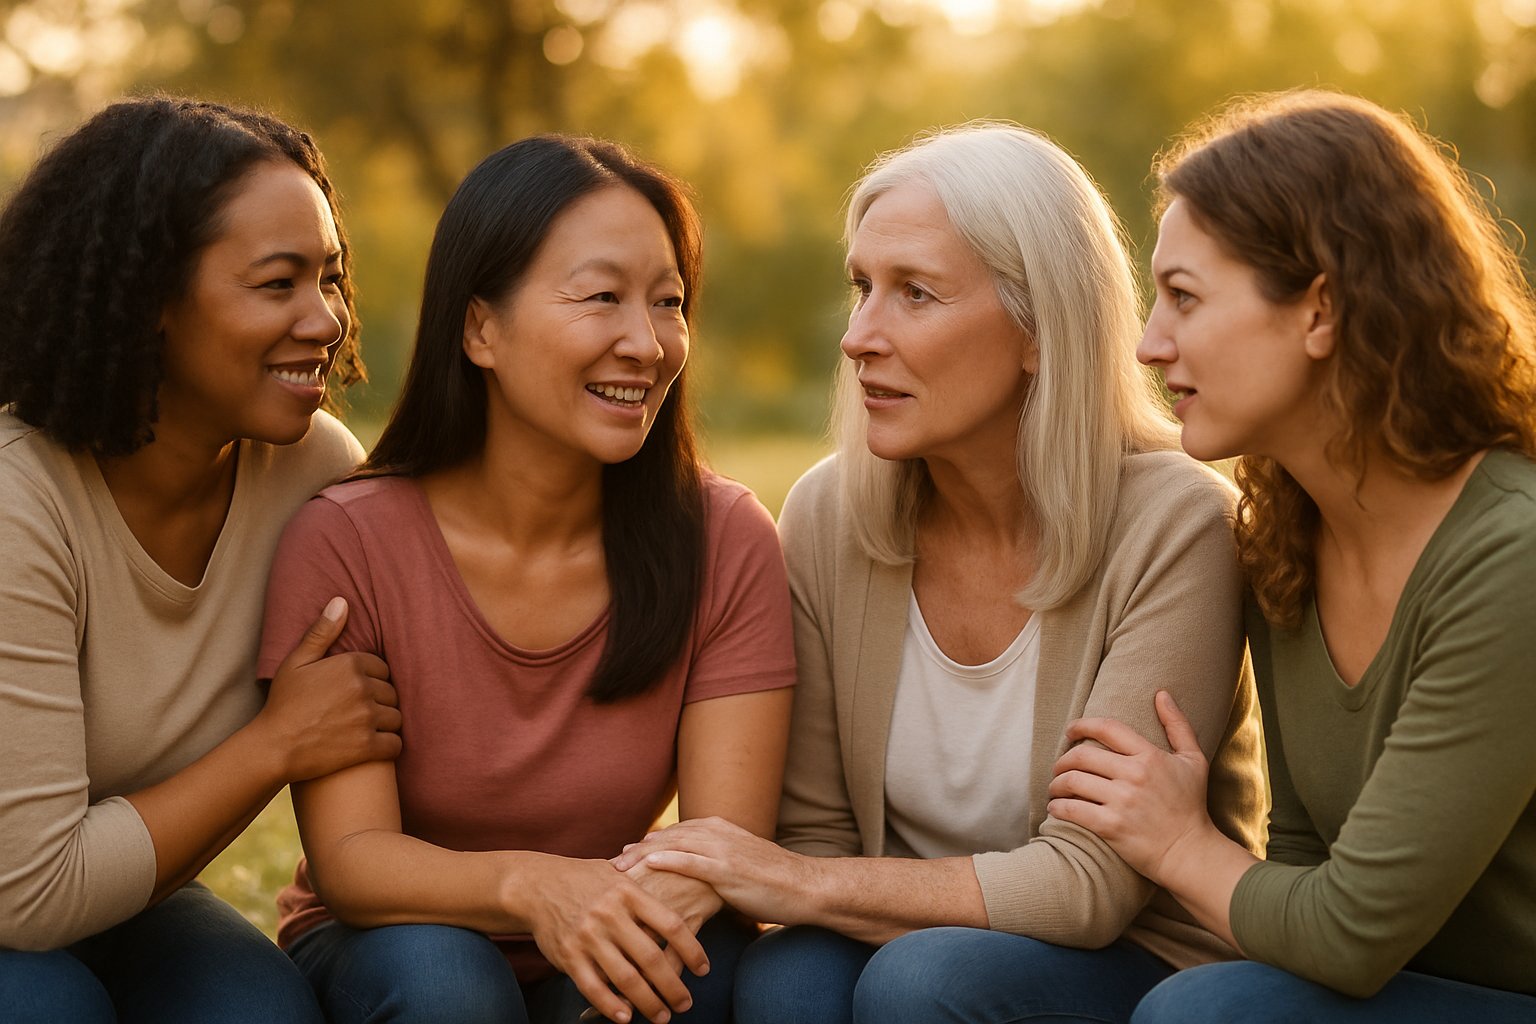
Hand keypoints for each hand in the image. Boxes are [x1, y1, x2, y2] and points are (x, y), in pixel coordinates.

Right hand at [256, 597, 401, 781]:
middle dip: (379, 702)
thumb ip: (322, 632)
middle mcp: (363, 688)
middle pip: (391, 693)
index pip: (383, 669)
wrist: (273, 747)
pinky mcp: (368, 746)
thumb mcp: (296, 662)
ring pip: (396, 717)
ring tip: (365, 729)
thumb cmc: (283, 703)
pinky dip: (388, 747)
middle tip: (358, 712)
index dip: (371, 681)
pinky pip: (395, 744)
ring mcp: (367, 718)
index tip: (354, 692)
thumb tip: (342, 601)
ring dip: (385, 724)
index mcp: (351, 664)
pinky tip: (374, 746)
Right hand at [521, 854, 707, 1023]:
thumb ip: (645, 893)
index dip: (692, 949)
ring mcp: (588, 935)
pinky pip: (593, 987)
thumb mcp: (619, 874)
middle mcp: (610, 914)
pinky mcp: (568, 954)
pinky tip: (627, 1017)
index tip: (704, 969)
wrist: (537, 883)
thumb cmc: (586, 879)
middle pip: (651, 957)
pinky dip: (611, 1005)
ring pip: (625, 977)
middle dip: (673, 986)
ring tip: (662, 1016)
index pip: (671, 924)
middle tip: (686, 1004)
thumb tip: (681, 908)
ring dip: (648, 1002)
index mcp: (629, 892)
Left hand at [612, 817, 807, 924]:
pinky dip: (671, 860)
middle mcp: (719, 832)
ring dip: (645, 855)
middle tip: (614, 863)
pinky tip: (651, 864)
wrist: (805, 887)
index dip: (649, 844)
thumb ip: (715, 864)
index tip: (627, 855)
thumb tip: (695, 879)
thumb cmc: (773, 882)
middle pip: (669, 836)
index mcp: (720, 829)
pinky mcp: (729, 869)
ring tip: (621, 867)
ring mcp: (724, 849)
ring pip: (675, 846)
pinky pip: (694, 861)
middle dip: (640, 849)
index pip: (676, 832)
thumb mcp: (740, 865)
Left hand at [1046, 690, 1216, 883]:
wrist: (1190, 853)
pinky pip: (1073, 810)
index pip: (1106, 728)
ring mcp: (1121, 801)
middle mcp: (1133, 775)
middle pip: (1082, 755)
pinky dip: (1058, 807)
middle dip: (1063, 759)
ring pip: (1073, 781)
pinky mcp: (1111, 826)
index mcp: (1149, 756)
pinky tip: (1056, 808)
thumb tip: (1162, 694)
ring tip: (1055, 788)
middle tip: (1059, 767)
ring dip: (1056, 784)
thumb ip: (1178, 725)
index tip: (1070, 730)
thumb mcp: (1193, 760)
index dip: (1081, 725)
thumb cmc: (1191, 806)